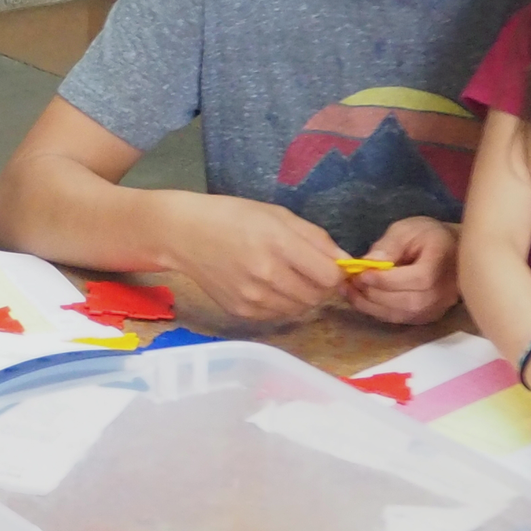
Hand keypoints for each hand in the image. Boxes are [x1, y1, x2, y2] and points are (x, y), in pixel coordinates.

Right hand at [164, 195, 345, 320]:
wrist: (185, 235)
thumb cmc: (234, 217)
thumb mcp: (279, 215)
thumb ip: (315, 239)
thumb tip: (345, 262)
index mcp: (279, 243)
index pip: (329, 276)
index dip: (336, 272)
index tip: (328, 265)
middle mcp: (267, 274)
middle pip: (318, 297)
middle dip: (320, 286)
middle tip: (307, 272)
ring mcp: (252, 297)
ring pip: (300, 309)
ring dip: (302, 297)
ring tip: (286, 278)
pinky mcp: (241, 312)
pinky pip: (278, 315)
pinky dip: (281, 304)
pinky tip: (267, 287)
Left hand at [343, 217, 460, 325]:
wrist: (447, 250)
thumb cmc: (426, 236)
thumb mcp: (406, 230)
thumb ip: (389, 245)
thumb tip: (369, 262)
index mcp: (444, 263)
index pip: (419, 279)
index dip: (388, 281)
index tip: (362, 274)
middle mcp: (446, 290)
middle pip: (410, 301)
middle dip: (375, 294)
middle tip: (351, 283)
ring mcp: (438, 306)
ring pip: (403, 314)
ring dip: (371, 305)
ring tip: (350, 292)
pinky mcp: (427, 316)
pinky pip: (400, 319)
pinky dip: (378, 311)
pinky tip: (361, 300)